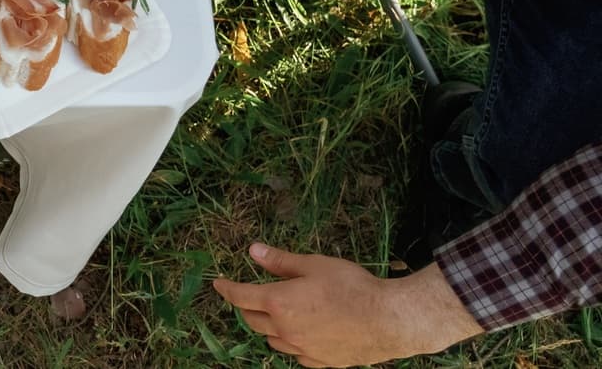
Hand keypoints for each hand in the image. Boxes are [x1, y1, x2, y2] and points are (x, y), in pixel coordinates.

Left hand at [213, 244, 482, 366]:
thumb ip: (281, 261)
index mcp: (278, 303)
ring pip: (273, 340)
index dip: (227, 289)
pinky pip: (296, 354)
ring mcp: (303, 350)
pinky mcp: (321, 363)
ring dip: (268, 327)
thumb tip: (254, 251)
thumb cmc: (352, 287)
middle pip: (252, 320)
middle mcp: (285, 330)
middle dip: (246, 307)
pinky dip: (292, 342)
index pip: (241, 297)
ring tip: (276, 314)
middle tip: (249, 296)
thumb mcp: (314, 265)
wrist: (389, 321)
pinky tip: (301, 334)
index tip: (218, 284)